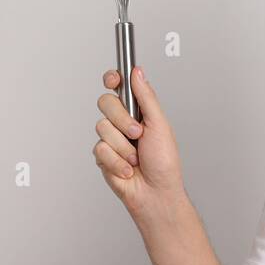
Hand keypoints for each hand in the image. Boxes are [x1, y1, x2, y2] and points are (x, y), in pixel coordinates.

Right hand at [92, 66, 185, 220]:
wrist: (155, 192)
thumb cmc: (164, 161)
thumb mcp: (159, 124)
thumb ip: (146, 97)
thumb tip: (137, 72)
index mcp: (138, 111)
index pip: (119, 87)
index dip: (112, 79)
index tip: (114, 79)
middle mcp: (122, 122)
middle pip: (105, 103)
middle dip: (122, 119)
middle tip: (137, 134)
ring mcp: (111, 138)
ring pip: (102, 127)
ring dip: (123, 146)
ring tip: (136, 158)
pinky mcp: (102, 156)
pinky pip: (100, 149)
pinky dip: (116, 161)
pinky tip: (127, 169)